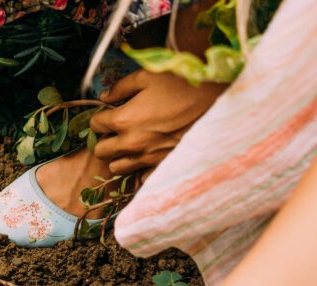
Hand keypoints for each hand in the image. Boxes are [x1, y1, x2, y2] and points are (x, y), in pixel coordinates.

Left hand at [90, 69, 225, 175]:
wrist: (221, 100)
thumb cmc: (184, 83)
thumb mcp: (149, 76)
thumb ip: (121, 87)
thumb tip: (105, 96)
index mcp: (124, 120)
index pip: (95, 125)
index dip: (101, 117)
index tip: (110, 112)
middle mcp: (131, 144)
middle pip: (100, 152)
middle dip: (104, 140)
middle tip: (117, 130)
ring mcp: (147, 158)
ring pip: (117, 168)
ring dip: (118, 156)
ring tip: (130, 143)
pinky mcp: (163, 166)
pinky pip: (141, 178)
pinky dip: (139, 170)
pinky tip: (147, 156)